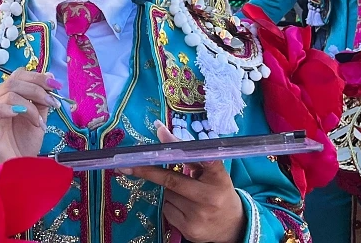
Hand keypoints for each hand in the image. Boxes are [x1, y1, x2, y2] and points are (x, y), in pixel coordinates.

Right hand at [0, 69, 57, 173]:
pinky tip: (24, 117)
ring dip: (30, 106)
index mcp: (8, 95)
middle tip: (53, 103)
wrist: (14, 170)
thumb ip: (42, 101)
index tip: (57, 85)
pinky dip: (9, 109)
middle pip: (14, 80)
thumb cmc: (22, 146)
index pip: (20, 75)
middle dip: (38, 88)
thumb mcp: (39, 119)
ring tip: (40, 122)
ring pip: (8, 93)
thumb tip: (50, 79)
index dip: (39, 76)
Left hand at [122, 122, 244, 242]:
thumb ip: (189, 154)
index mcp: (219, 177)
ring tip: (187, 195)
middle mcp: (210, 197)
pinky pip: (167, 210)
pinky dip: (170, 205)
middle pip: (171, 180)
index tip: (160, 132)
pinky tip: (185, 208)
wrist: (233, 227)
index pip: (199, 157)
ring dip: (169, 190)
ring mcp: (199, 216)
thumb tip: (160, 130)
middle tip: (126, 165)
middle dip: (147, 171)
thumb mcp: (212, 172)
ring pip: (167, 195)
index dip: (179, 146)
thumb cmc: (219, 192)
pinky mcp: (189, 230)